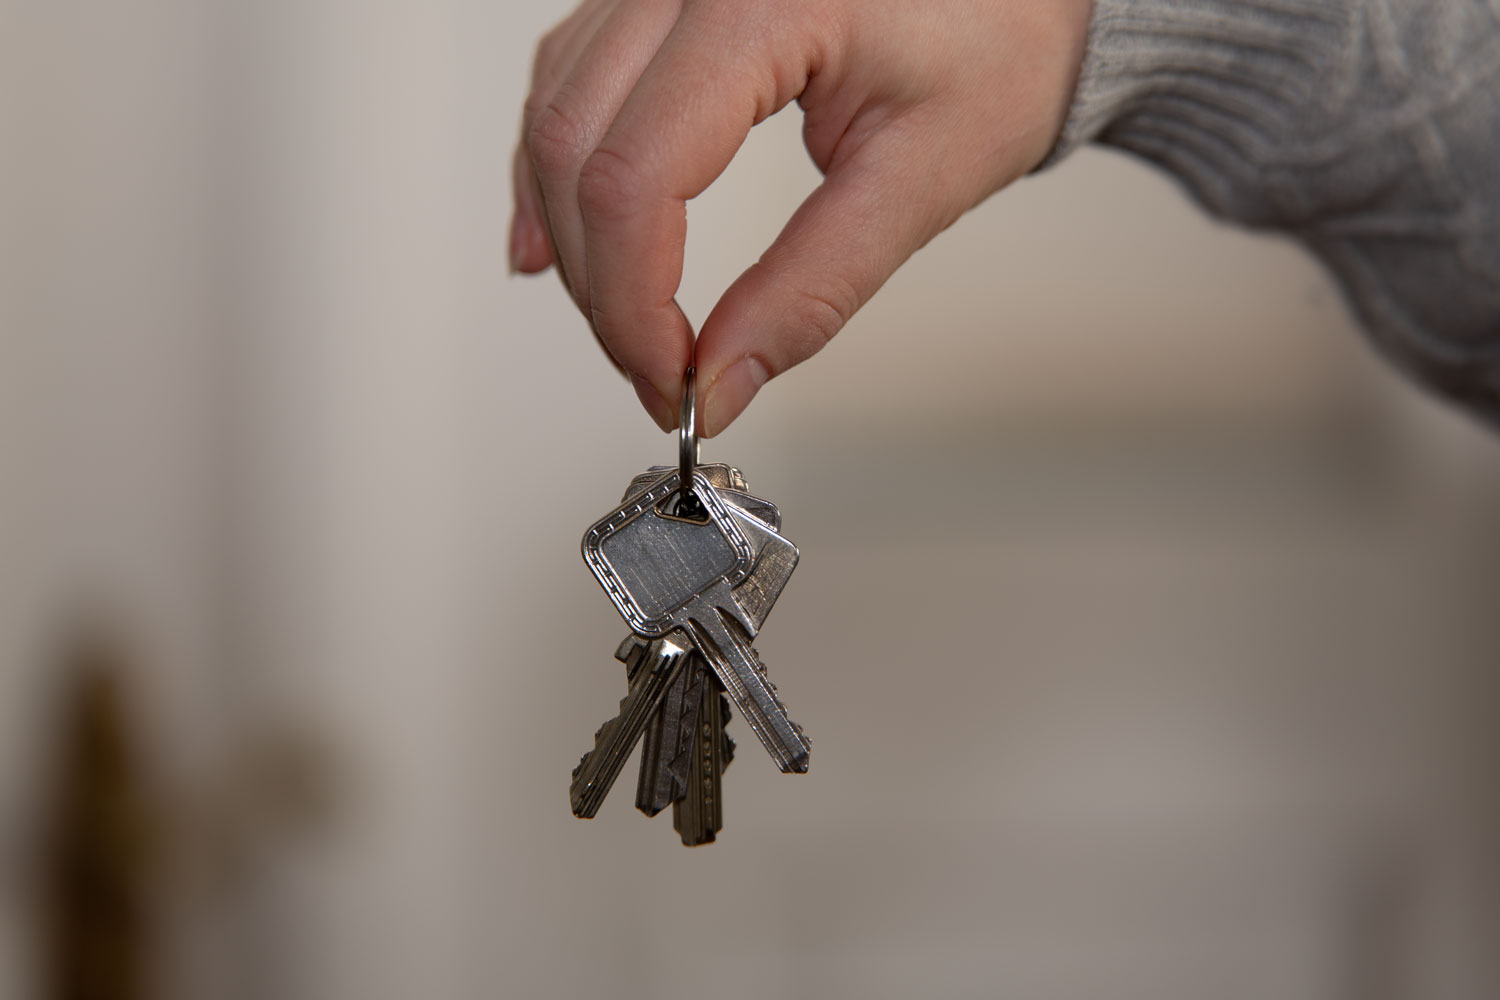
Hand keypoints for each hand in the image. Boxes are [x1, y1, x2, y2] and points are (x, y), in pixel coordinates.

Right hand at [510, 0, 1090, 434]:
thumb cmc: (998, 44)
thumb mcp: (921, 181)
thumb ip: (810, 290)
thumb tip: (719, 384)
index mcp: (761, 1)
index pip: (637, 176)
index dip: (632, 303)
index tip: (669, 381)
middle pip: (574, 149)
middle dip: (600, 287)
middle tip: (654, 372)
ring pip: (555, 114)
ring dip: (571, 235)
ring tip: (620, 323)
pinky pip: (569, 77)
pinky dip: (561, 169)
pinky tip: (562, 236)